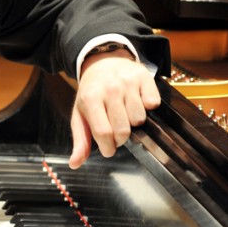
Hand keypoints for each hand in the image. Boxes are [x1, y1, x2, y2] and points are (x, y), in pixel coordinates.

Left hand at [69, 51, 159, 168]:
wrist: (103, 62)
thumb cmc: (91, 93)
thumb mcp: (80, 114)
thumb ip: (80, 141)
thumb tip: (75, 164)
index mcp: (90, 99)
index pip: (103, 134)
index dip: (108, 148)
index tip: (108, 148)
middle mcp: (109, 89)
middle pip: (123, 130)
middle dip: (121, 138)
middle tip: (116, 131)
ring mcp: (127, 82)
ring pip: (139, 119)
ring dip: (134, 122)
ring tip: (125, 114)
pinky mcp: (144, 77)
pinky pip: (153, 104)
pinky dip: (148, 108)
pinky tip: (137, 102)